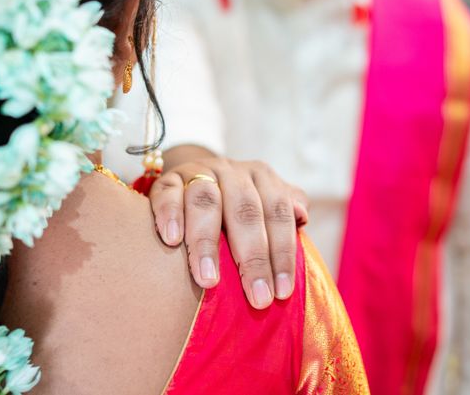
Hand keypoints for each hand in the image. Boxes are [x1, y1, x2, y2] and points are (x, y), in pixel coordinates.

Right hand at [149, 153, 308, 308]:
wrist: (193, 180)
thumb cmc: (236, 209)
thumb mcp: (265, 205)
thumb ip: (286, 212)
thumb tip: (301, 217)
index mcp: (261, 177)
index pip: (278, 212)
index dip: (282, 252)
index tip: (282, 292)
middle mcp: (232, 171)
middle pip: (245, 211)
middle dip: (253, 257)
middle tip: (257, 298)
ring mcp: (198, 172)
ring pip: (205, 201)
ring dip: (206, 242)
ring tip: (208, 279)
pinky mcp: (167, 180)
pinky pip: (167, 194)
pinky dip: (170, 215)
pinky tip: (172, 240)